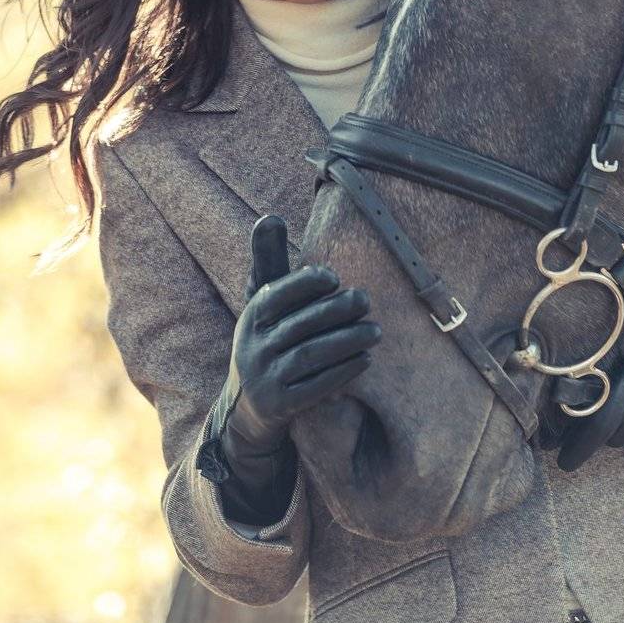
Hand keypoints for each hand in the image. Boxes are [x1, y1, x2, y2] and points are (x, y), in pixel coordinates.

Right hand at [207, 215, 381, 480]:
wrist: (248, 406)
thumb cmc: (267, 338)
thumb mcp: (262, 303)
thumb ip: (269, 260)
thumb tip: (270, 216)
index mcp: (252, 317)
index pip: (275, 295)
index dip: (304, 284)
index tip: (334, 277)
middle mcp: (253, 347)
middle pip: (300, 326)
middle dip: (336, 311)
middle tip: (366, 300)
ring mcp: (265, 379)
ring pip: (310, 356)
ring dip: (347, 341)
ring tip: (375, 331)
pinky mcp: (281, 406)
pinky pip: (316, 387)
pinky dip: (343, 372)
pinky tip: (365, 360)